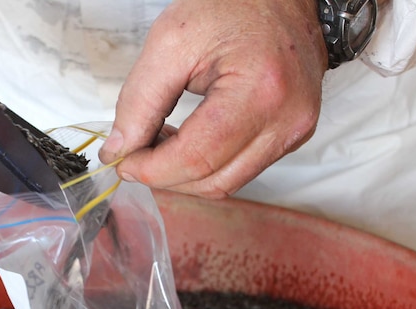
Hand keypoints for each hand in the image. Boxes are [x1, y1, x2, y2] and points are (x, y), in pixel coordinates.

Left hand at [99, 0, 326, 198]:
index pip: (197, 158)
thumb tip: (120, 150)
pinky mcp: (293, 136)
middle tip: (134, 155)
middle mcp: (287, 120)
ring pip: (227, 184)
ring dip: (185, 175)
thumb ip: (139, 101)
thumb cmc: (232, 6)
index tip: (123, 162)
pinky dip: (208, 167)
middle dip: (164, 176)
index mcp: (260, 92)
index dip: (152, 170)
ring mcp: (295, 132)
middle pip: (212, 180)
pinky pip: (242, 170)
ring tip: (160, 146)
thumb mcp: (170, 43)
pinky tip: (188, 142)